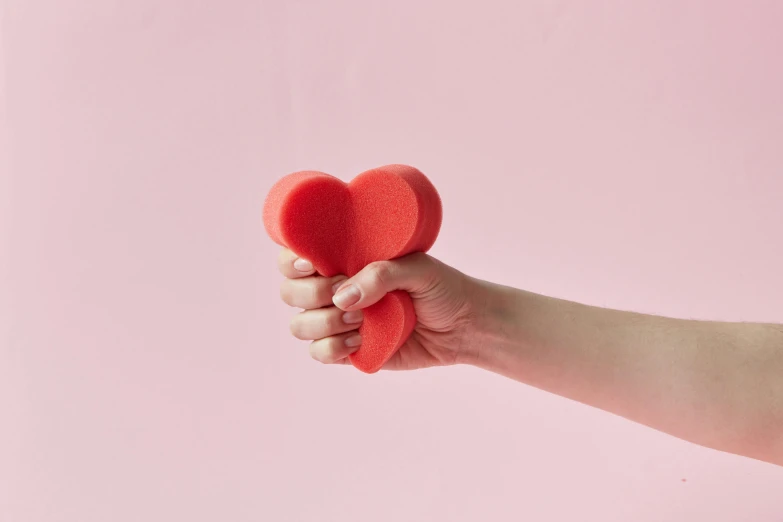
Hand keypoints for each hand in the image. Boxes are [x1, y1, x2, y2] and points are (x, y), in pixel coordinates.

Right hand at [277, 248, 480, 369]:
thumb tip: (343, 296)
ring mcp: (338, 321)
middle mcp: (334, 289)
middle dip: (312, 294)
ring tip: (361, 319)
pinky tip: (361, 340)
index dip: (289, 260)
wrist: (465, 325)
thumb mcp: (419, 268)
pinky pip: (320, 353)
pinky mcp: (349, 350)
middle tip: (345, 292)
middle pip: (290, 293)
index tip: (309, 264)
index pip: (294, 257)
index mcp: (343, 260)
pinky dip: (334, 347)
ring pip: (300, 325)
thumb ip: (383, 274)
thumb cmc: (442, 287)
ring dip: (324, 323)